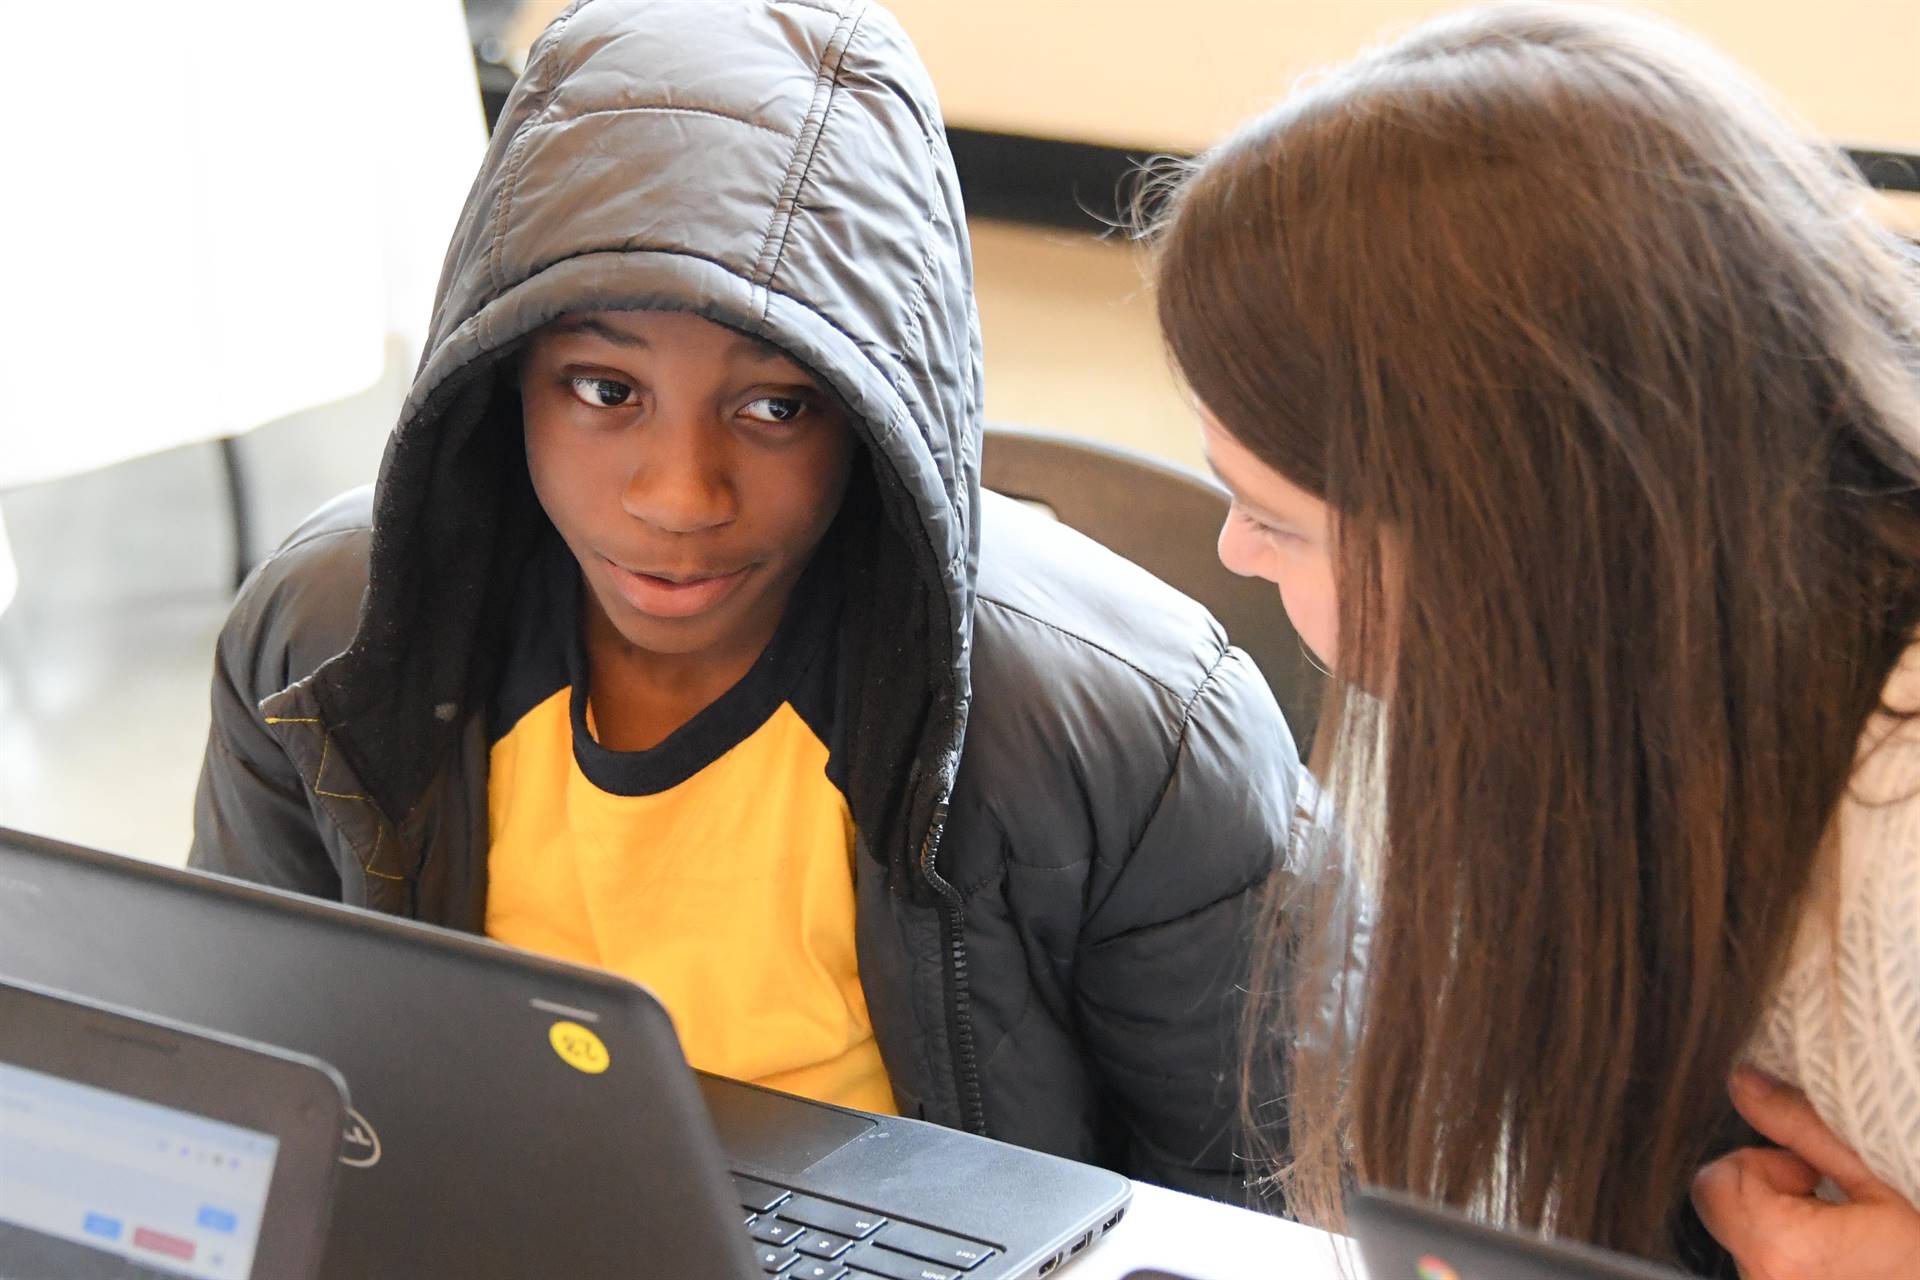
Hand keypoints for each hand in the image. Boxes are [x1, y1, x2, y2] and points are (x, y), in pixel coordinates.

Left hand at [1692, 1067, 1919, 1279]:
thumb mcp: (1876, 1177)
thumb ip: (1801, 1127)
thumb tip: (1742, 1082)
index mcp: (1777, 1248)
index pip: (1713, 1183)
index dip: (1760, 1165)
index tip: (1809, 1173)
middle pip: (1728, 1209)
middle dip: (1774, 1192)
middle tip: (1833, 1201)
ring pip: (1748, 1238)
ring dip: (1785, 1225)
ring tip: (1845, 1233)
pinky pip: (1768, 1267)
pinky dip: (1794, 1253)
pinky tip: (1841, 1257)